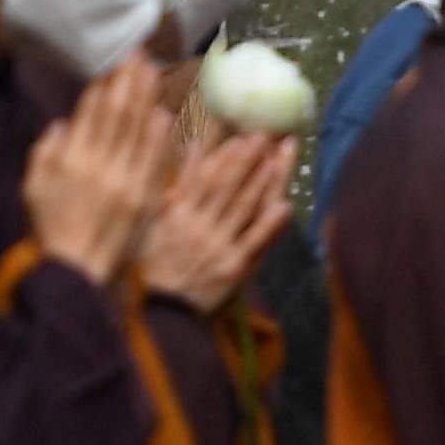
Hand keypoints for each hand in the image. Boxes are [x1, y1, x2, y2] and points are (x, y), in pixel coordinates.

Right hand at [18, 57, 183, 291]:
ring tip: (153, 72)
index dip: (103, 86)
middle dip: (127, 82)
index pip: (89, 114)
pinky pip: (154, 164)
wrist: (77, 272)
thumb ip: (44, 154)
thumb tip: (61, 125)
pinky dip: (159, 139)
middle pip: (117, 115)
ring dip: (146, 100)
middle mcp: (98, 167)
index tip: (113, 64)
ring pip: (138, 133)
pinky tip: (164, 116)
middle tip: (138, 55)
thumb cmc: (51, 230)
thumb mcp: (34, 189)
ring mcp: (124, 184)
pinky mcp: (143, 201)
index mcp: (70, 162)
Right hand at [137, 124, 294, 311]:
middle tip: (267, 138)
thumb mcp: (160, 218)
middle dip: (248, 161)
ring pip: (243, 209)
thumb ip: (181, 182)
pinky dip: (270, 224)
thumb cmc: (160, 259)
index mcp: (179, 213)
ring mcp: (218, 247)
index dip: (226, 157)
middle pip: (228, 188)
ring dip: (262, 183)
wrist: (167, 307)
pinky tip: (285, 206)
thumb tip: (195, 147)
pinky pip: (255, 242)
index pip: (206, 179)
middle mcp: (199, 226)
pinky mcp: (234, 268)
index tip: (242, 137)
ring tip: (279, 160)